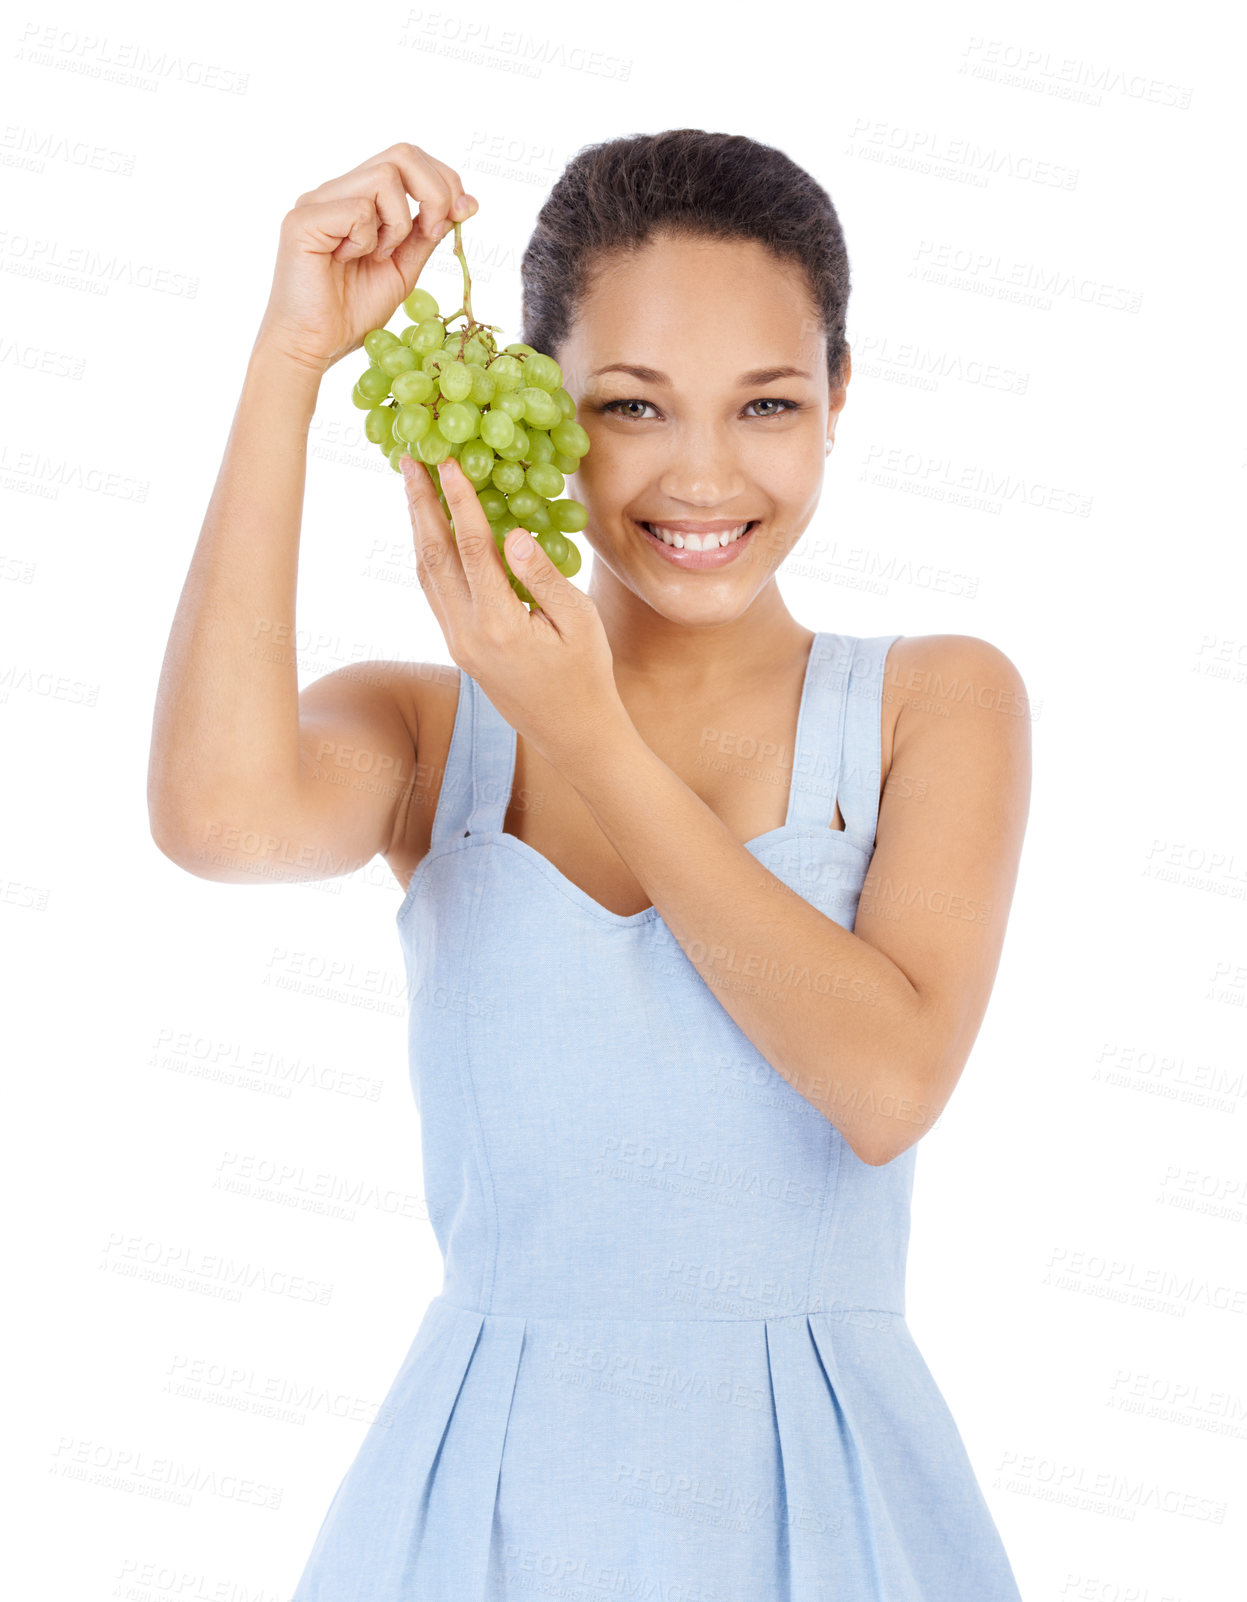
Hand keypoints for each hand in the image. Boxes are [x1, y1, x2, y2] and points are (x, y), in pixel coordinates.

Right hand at [255, 142, 477, 374]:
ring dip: (399, 223)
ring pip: (384, 177)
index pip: (409, 159)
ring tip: (379, 256)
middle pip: (402, 154)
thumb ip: (427, 234)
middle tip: (433, 232)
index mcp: (361, 197)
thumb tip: (466, 204)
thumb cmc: (351, 312)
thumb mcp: (404, 269)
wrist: (314, 345)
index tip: (463, 213)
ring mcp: (318, 201)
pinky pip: (357, 209)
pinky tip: (348, 260)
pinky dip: (367, 239)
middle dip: (435, 192)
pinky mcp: (303, 219)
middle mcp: (338, 190)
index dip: (445, 180)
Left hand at [402, 453, 626, 777]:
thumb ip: (542, 576)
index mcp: (499, 624)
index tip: (446, 461)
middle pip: (434, 556)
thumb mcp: (579, 621)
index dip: (458, 501)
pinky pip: (435, 592)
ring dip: (417, 526)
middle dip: (419, 503)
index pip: (472, 549)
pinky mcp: (458, 647)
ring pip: (427, 574)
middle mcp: (467, 633)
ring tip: (411, 485)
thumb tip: (511, 533)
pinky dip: (428, 554)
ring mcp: (457, 642)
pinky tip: (430, 531)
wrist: (572, 733)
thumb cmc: (586, 674)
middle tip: (406, 458)